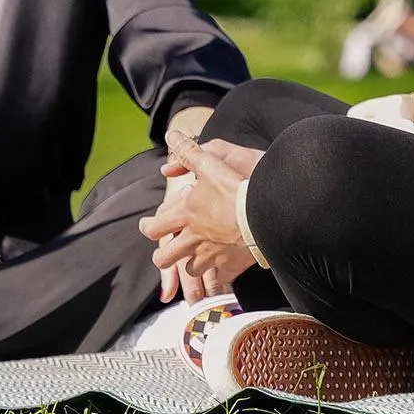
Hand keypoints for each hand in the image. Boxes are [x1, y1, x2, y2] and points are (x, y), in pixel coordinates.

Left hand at [140, 130, 262, 295]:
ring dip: (190, 265)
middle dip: (163, 256)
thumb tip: (171, 136)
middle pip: (165, 257)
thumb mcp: (211, 163)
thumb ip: (188, 152)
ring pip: (190, 270)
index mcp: (185, 215)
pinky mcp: (229, 265)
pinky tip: (224, 271)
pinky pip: (220, 278)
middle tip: (165, 252)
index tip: (147, 226)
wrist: (266, 212)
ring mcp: (210, 255)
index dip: (147, 227)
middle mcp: (193, 238)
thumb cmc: (237, 187)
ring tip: (194, 260)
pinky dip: (220, 275)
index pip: (154, 227)